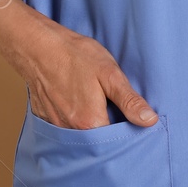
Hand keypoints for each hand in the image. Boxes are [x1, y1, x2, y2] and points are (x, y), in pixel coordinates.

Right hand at [0, 5, 158, 128]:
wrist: (37, 45)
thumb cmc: (75, 56)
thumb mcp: (109, 73)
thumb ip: (129, 100)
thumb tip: (149, 121)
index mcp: (90, 122)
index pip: (115, 141)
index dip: (125, 131)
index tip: (130, 117)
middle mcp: (71, 130)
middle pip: (97, 141)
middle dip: (108, 128)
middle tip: (111, 104)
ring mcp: (55, 126)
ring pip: (80, 134)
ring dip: (90, 124)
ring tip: (94, 101)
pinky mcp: (45, 118)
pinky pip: (65, 127)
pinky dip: (74, 119)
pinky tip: (77, 100)